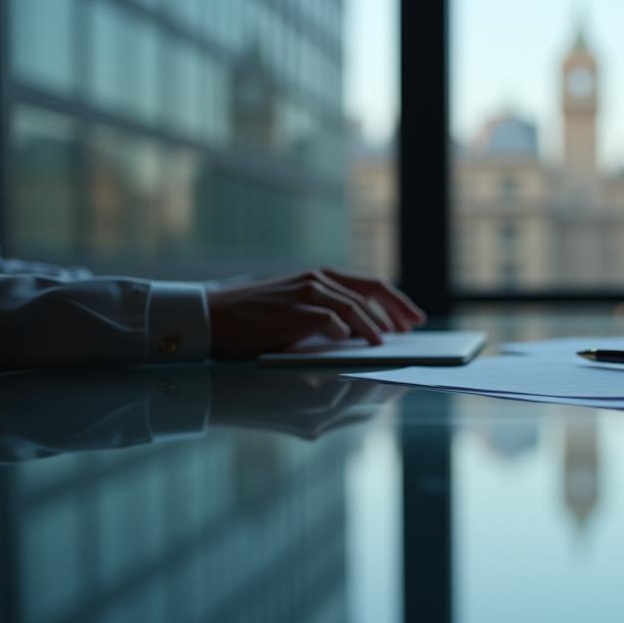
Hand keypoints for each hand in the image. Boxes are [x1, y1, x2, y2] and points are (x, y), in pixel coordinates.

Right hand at [207, 268, 426, 358]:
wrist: (210, 318)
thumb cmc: (252, 319)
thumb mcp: (294, 309)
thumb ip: (325, 314)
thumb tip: (359, 335)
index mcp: (320, 277)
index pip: (370, 285)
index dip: (396, 302)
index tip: (412, 319)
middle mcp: (317, 279)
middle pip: (369, 295)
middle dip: (394, 314)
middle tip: (411, 332)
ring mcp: (305, 293)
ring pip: (353, 307)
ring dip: (373, 327)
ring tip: (386, 345)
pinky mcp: (293, 311)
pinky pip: (330, 320)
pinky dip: (345, 332)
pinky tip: (353, 344)